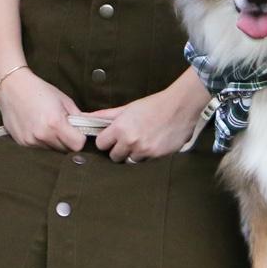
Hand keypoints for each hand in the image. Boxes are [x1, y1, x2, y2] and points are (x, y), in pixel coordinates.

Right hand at [0, 69, 87, 151]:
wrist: (12, 87)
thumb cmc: (39, 90)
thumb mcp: (64, 100)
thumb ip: (78, 118)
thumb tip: (91, 128)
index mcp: (55, 123)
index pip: (77, 145)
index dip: (80, 139)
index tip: (78, 132)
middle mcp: (42, 135)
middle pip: (65, 151)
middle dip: (68, 142)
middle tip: (64, 129)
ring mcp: (31, 141)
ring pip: (53, 151)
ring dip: (55, 143)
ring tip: (49, 127)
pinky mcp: (22, 143)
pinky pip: (40, 149)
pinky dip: (43, 142)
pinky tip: (38, 129)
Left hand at [95, 74, 209, 162]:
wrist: (181, 107)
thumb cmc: (154, 105)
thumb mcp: (128, 108)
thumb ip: (106, 115)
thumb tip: (85, 117)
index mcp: (120, 128)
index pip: (101, 145)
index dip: (106, 141)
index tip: (111, 138)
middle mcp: (130, 142)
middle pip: (114, 157)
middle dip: (118, 150)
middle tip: (127, 141)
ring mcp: (144, 151)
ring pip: (130, 161)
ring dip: (133, 154)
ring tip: (141, 142)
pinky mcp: (157, 157)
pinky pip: (145, 162)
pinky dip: (146, 155)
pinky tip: (152, 144)